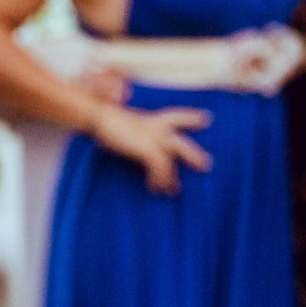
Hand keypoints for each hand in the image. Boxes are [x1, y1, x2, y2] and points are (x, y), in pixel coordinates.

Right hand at [90, 103, 212, 195]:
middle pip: (180, 140)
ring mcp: (152, 137)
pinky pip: (160, 167)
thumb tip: (135, 134)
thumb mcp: (123, 124)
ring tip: (175, 191)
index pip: (175, 117)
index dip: (191, 118)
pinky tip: (154, 188)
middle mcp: (155, 128)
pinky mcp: (146, 148)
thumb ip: (133, 130)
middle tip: (206, 165)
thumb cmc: (106, 119)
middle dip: (193, 153)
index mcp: (150, 120)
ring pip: (174, 157)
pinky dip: (159, 179)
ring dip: (173, 175)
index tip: (206, 119)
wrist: (98, 116)